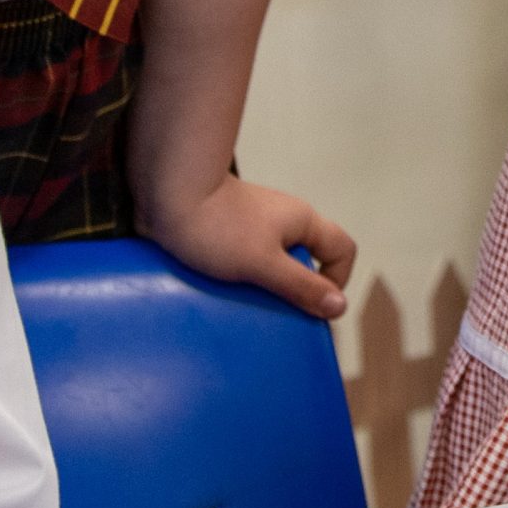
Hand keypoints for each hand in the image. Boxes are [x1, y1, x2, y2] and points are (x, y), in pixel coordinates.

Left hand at [140, 173, 356, 317]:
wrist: (165, 195)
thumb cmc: (218, 226)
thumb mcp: (263, 264)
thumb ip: (301, 286)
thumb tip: (340, 306)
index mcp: (303, 222)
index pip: (342, 250)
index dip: (335, 280)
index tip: (310, 306)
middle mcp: (285, 221)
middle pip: (307, 259)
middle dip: (293, 290)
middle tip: (272, 313)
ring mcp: (255, 225)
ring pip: (273, 262)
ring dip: (261, 286)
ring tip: (240, 304)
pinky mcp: (227, 231)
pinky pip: (244, 260)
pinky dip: (237, 277)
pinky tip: (218, 290)